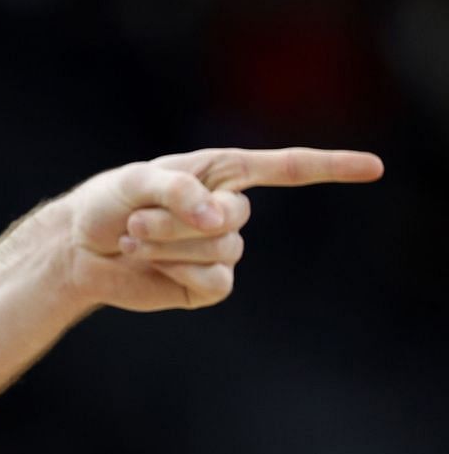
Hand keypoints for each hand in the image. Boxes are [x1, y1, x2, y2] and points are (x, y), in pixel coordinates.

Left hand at [58, 147, 383, 311]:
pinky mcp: (206, 285)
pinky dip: (177, 272)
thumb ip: (177, 190)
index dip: (332, 168)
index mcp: (221, 173)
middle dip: (178, 221)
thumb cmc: (107, 203)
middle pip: (236, 218)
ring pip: (221, 251)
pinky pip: (215, 282)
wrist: (79, 249)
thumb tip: (221, 219)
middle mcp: (228, 210)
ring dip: (169, 246)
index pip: (288, 169)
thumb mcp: (134, 183)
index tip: (375, 168)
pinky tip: (150, 265)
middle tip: (137, 221)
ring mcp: (221, 250)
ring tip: (135, 238)